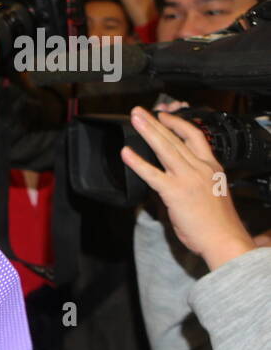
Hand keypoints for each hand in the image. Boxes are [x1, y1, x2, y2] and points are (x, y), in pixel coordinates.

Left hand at [121, 107, 256, 270]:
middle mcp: (200, 168)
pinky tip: (126, 153)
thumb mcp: (210, 193)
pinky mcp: (175, 192)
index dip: (178, 124)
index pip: (195, 137)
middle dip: (156, 122)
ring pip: (165, 149)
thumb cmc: (218, 223)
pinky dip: (137, 162)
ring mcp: (188, 178)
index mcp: (212, 167)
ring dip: (148, 131)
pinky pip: (152, 174)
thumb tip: (172, 180)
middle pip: (175, 138)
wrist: (224, 239)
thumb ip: (192, 182)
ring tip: (135, 119)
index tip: (164, 116)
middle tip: (140, 111)